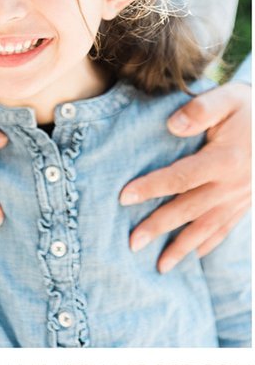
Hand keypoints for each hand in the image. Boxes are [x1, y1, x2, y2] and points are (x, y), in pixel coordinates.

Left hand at [120, 82, 250, 272]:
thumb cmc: (250, 108)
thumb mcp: (228, 98)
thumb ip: (201, 109)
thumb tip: (172, 125)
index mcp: (225, 160)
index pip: (181, 177)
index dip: (151, 187)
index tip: (123, 197)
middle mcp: (233, 185)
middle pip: (189, 210)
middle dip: (159, 228)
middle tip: (132, 244)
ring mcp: (242, 197)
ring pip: (207, 228)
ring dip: (182, 248)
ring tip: (160, 266)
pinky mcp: (247, 202)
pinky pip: (226, 228)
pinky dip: (208, 243)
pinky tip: (194, 255)